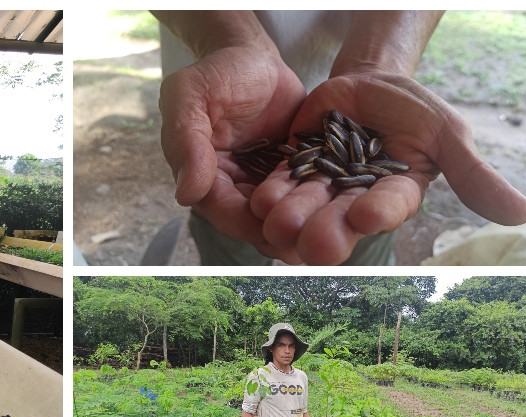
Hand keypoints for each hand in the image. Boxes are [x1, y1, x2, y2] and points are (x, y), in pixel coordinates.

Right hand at [159, 46, 307, 261]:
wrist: (253, 58)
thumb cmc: (216, 73)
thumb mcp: (190, 96)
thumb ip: (186, 141)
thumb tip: (186, 193)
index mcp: (199, 174)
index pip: (218, 206)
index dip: (241, 221)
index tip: (269, 231)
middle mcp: (229, 186)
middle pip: (250, 220)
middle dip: (276, 234)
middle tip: (304, 250)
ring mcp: (259, 182)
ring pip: (278, 215)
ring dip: (299, 230)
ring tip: (326, 244)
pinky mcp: (289, 174)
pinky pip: (302, 196)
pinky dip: (317, 209)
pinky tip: (339, 218)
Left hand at [250, 73, 525, 264]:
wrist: (368, 85)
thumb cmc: (412, 111)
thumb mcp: (446, 134)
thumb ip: (473, 173)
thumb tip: (524, 214)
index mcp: (394, 196)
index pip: (389, 206)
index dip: (378, 211)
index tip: (368, 215)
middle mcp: (354, 200)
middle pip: (340, 218)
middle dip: (327, 230)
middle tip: (315, 245)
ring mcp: (321, 186)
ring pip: (305, 206)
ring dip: (292, 216)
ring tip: (280, 224)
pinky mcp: (293, 169)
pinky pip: (281, 183)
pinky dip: (272, 192)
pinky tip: (261, 201)